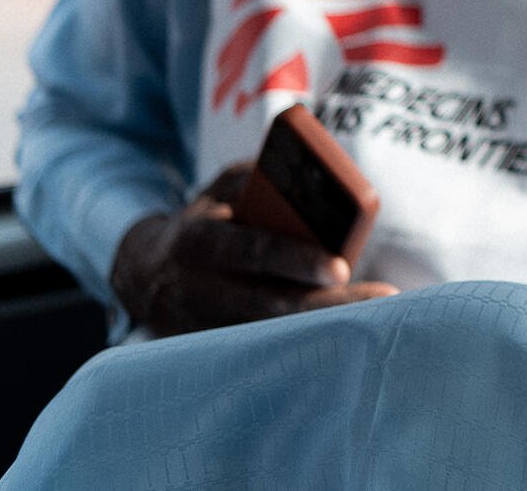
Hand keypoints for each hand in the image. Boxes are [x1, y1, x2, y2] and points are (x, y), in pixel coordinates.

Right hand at [109, 162, 397, 336]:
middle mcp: (195, 289)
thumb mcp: (221, 189)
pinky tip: (344, 341)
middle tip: (381, 298)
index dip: (295, 259)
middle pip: (270, 304)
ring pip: (269, 336)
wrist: (146, 272)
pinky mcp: (209, 352)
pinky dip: (302, 348)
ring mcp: (200, 328)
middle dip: (327, 304)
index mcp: (197, 241)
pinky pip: (262, 352)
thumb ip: (256, 178)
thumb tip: (308, 174)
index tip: (340, 267)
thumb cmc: (205, 219)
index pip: (252, 251)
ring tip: (376, 321)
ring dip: (323, 331)